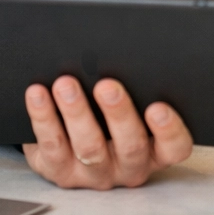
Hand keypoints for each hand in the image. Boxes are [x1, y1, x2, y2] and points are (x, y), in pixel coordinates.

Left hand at [22, 76, 192, 189]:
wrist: (72, 141)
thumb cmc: (111, 112)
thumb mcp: (134, 99)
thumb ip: (138, 79)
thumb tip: (117, 41)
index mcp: (156, 148)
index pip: (175, 147)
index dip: (170, 131)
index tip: (158, 107)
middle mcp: (130, 165)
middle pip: (131, 146)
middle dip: (119, 114)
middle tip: (107, 86)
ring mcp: (95, 173)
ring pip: (89, 148)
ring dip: (77, 113)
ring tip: (66, 84)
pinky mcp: (61, 172)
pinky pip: (52, 147)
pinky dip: (44, 118)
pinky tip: (38, 94)